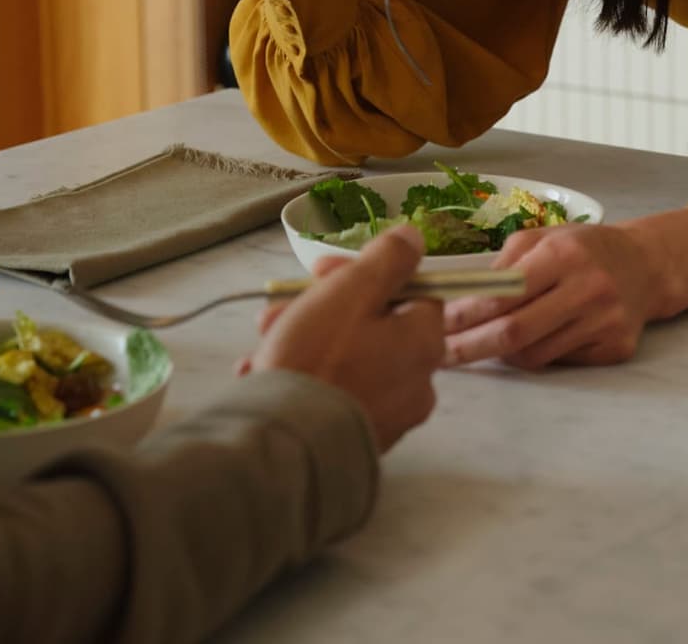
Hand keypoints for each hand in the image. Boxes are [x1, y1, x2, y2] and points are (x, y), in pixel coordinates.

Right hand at [243, 226, 442, 451]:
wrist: (286, 448)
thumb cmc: (318, 360)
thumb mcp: (350, 292)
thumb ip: (386, 260)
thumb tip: (414, 238)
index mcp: (424, 342)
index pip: (408, 289)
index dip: (362, 273)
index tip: (321, 272)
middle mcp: (418, 382)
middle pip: (375, 323)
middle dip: (324, 307)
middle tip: (281, 307)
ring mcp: (390, 416)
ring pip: (350, 357)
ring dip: (306, 339)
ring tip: (263, 341)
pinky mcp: (359, 440)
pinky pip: (336, 393)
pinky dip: (306, 376)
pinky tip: (265, 372)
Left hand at [443, 208, 687, 369]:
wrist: (646, 265)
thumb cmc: (584, 247)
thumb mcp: (543, 237)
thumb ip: (504, 264)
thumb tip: (459, 297)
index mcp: (564, 255)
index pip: (506, 293)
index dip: (467, 313)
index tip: (437, 323)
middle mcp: (588, 289)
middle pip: (516, 332)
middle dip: (472, 346)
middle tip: (440, 355)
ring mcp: (605, 323)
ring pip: (535, 355)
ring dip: (501, 354)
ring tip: (480, 345)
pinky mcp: (616, 349)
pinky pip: (559, 361)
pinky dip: (536, 354)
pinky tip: (529, 342)